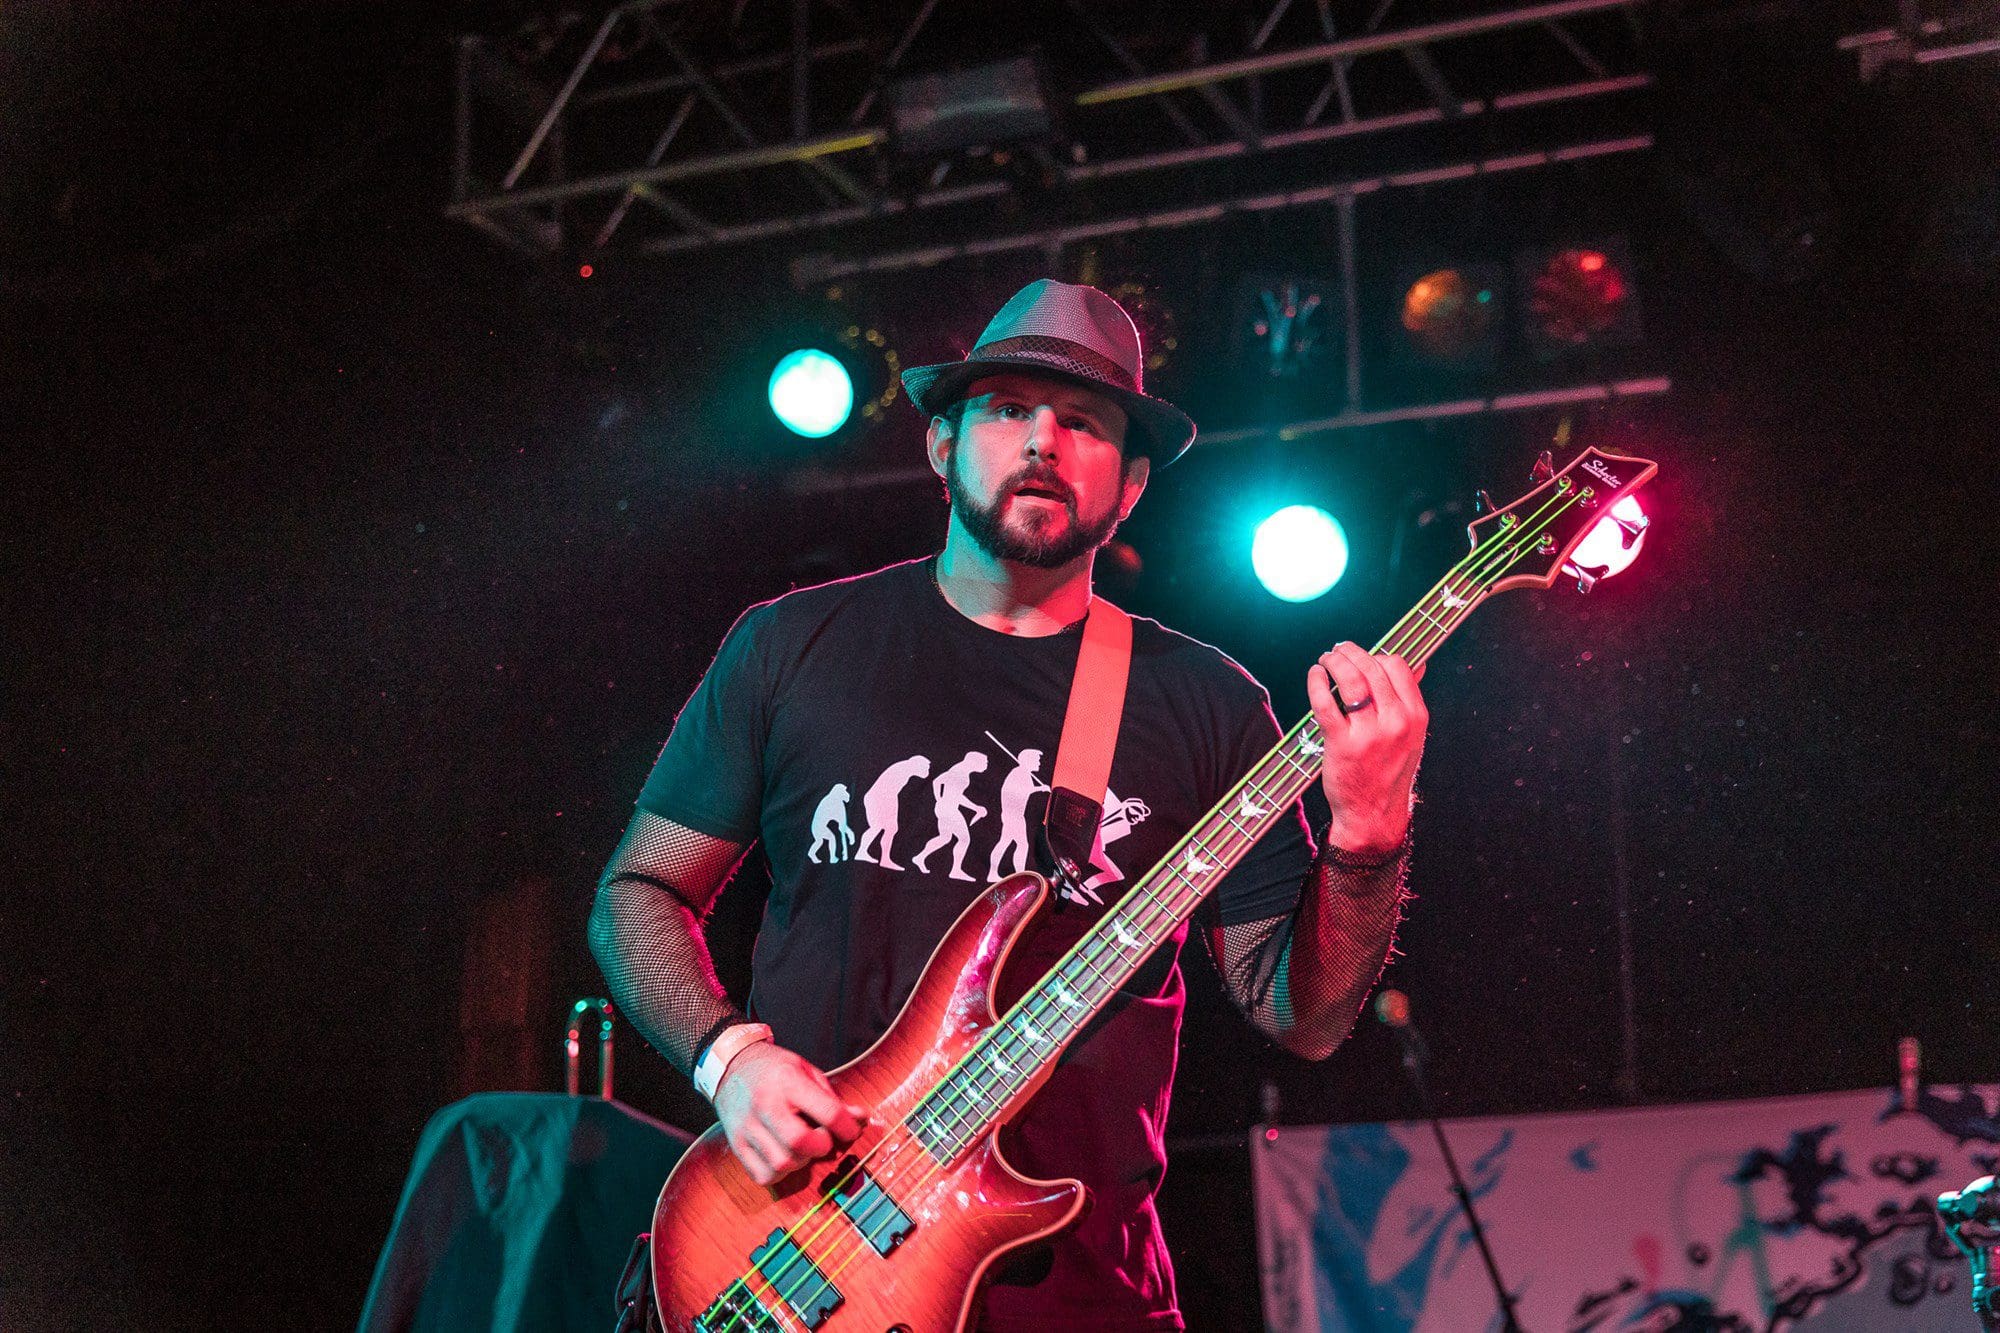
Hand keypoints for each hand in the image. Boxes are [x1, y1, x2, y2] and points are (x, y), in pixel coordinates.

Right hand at [711, 1041, 867, 1185]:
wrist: (730, 1066)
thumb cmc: (774, 1069)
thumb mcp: (806, 1070)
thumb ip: (832, 1098)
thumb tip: (860, 1119)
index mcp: (788, 1081)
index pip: (827, 1112)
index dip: (848, 1127)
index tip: (852, 1130)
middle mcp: (766, 1105)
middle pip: (800, 1142)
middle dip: (821, 1146)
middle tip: (822, 1138)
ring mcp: (748, 1127)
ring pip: (782, 1164)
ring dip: (801, 1161)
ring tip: (801, 1147)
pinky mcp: (737, 1145)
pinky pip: (763, 1176)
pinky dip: (780, 1173)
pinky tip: (784, 1156)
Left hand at [1305, 643, 1428, 858]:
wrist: (1373, 814)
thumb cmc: (1389, 770)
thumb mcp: (1411, 736)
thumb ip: (1409, 699)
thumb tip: (1417, 664)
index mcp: (1416, 717)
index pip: (1397, 666)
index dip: (1377, 656)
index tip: (1363, 658)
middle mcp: (1396, 723)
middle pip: (1372, 668)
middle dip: (1351, 652)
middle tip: (1338, 649)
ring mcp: (1369, 734)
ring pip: (1351, 680)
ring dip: (1334, 661)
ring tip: (1325, 659)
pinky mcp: (1342, 744)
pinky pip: (1326, 703)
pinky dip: (1317, 682)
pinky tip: (1315, 675)